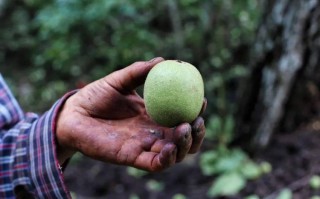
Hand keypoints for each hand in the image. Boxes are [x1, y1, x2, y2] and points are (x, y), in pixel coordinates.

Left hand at [56, 57, 205, 171]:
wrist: (73, 114)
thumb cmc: (95, 96)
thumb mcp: (119, 80)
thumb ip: (139, 71)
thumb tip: (162, 61)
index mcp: (153, 115)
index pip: (181, 116)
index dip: (195, 110)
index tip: (201, 99)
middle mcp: (153, 132)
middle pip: (184, 139)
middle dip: (197, 132)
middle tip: (197, 120)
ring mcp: (144, 146)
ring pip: (175, 153)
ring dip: (186, 145)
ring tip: (184, 128)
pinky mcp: (133, 158)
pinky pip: (156, 164)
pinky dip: (168, 159)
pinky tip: (170, 146)